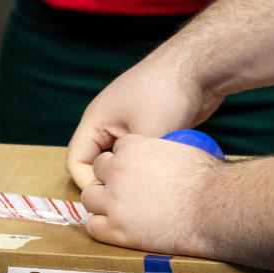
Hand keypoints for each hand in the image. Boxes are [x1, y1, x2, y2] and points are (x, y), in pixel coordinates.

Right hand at [66, 61, 223, 189]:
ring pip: (118, 164)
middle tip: (129, 202)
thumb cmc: (165, 94)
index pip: (76, 163)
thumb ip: (132, 165)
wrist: (198, 69)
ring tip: (146, 194)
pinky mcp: (149, 131)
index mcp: (95, 122)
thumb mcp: (147, 133)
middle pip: (95, 165)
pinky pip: (137, 159)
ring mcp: (127, 128)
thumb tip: (129, 194)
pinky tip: (161, 181)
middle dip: (108, 184)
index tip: (111, 199)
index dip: (88, 184)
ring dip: (129, 178)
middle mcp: (107, 125)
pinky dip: (144, 170)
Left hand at [81, 134, 219, 255]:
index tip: (137, 173)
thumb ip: (164, 152)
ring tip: (120, 210)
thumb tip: (166, 158)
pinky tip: (117, 227)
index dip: (126, 162)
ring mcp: (114, 201)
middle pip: (98, 171)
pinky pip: (93, 227)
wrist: (214, 210)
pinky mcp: (117, 229)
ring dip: (102, 202)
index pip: (116, 150)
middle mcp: (118, 171)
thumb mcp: (183, 152)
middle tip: (127, 192)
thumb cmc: (208, 182)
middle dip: (109, 179)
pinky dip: (102, 226)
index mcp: (133, 147)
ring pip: (90, 198)